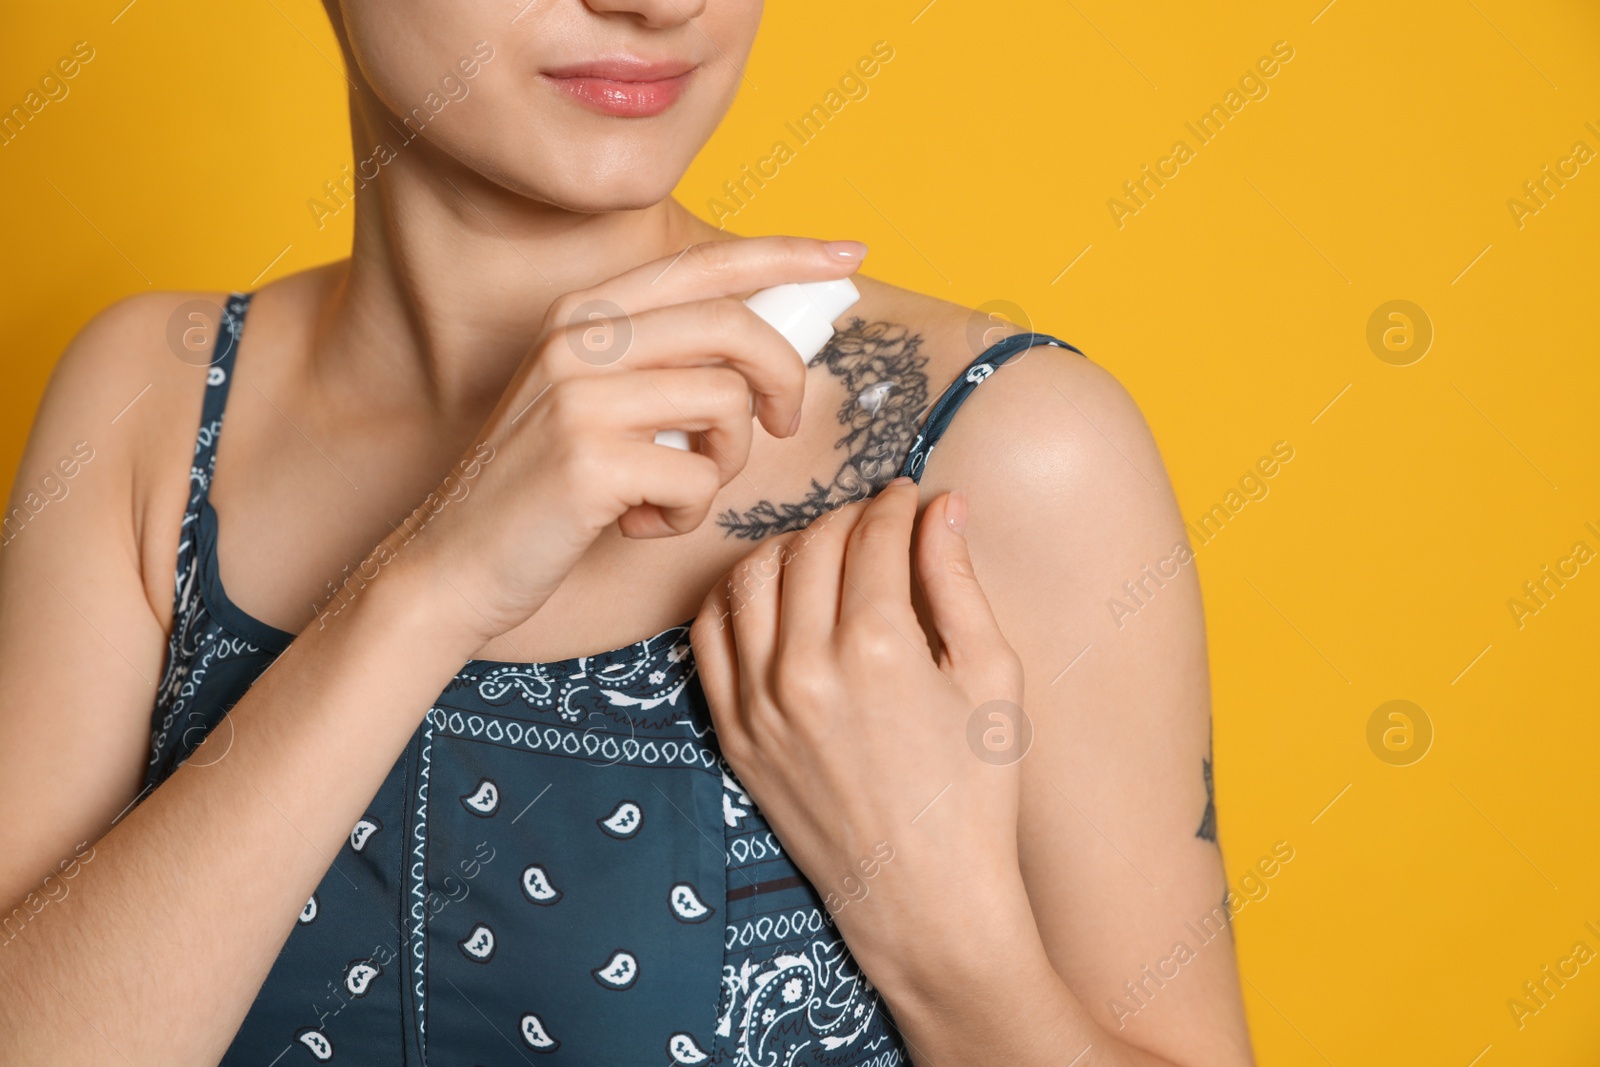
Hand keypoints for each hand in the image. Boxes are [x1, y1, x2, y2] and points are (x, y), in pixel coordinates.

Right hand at [399, 236, 867, 641]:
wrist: (451, 565)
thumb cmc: (541, 492)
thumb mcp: (594, 405)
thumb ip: (664, 366)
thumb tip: (770, 351)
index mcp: (586, 315)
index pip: (706, 264)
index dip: (786, 255)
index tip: (849, 253)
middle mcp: (580, 339)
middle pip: (734, 328)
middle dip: (785, 378)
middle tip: (783, 425)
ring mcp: (580, 395)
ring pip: (726, 406)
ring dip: (724, 462)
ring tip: (676, 489)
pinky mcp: (588, 459)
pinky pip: (696, 477)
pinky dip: (685, 512)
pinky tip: (638, 525)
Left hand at [690, 478, 1031, 983]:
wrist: (925, 900)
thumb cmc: (975, 792)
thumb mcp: (990, 678)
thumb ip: (958, 582)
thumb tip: (944, 506)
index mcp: (878, 648)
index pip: (872, 535)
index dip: (895, 503)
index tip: (908, 496)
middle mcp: (805, 667)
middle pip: (810, 545)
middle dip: (847, 518)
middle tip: (874, 522)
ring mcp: (758, 702)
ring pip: (749, 577)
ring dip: (786, 547)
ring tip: (822, 552)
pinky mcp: (734, 732)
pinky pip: (709, 635)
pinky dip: (735, 597)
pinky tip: (771, 593)